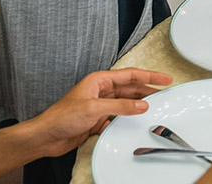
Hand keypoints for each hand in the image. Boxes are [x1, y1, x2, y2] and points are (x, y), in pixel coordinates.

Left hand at [24, 68, 171, 157]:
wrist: (47, 136)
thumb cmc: (61, 117)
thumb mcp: (94, 108)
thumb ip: (120, 106)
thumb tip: (141, 104)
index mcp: (99, 81)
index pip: (130, 75)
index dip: (150, 75)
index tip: (164, 78)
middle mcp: (100, 91)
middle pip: (130, 88)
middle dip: (147, 90)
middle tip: (164, 93)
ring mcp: (100, 105)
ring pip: (125, 103)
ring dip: (138, 105)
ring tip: (154, 106)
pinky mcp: (97, 119)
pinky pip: (118, 116)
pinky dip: (127, 118)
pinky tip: (134, 122)